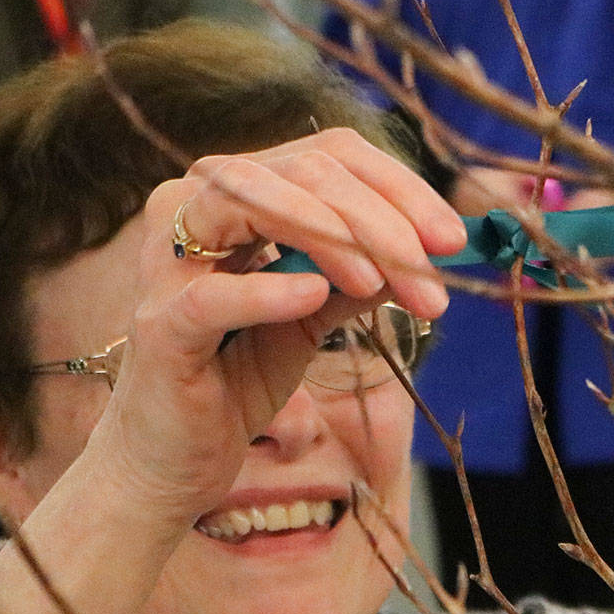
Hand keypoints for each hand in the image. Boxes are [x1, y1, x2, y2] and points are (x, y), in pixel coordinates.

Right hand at [87, 127, 464, 521]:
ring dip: (336, 238)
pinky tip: (315, 296)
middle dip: (382, 220)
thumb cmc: (240, 374)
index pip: (329, 157)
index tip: (454, 240)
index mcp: (239, 193)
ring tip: (381, 284)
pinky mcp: (159, 324)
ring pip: (254, 203)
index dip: (401, 189)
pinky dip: (269, 290)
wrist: (175, 456)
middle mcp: (195, 205)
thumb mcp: (317, 313)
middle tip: (433, 276)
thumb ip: (364, 272)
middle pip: (302, 171)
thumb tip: (435, 248)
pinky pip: (214, 295)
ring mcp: (169, 260)